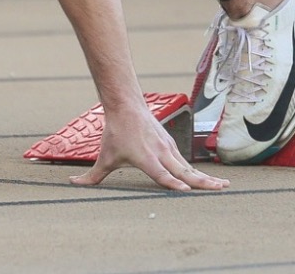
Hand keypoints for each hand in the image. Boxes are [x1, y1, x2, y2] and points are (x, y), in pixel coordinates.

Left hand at [69, 104, 228, 191]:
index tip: (186, 190)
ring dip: (206, 177)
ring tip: (222, 186)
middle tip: (222, 189)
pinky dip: (196, 171)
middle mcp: (161, 153)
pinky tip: (206, 179)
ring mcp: (168, 148)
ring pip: (189, 167)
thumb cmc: (115, 133)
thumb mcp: (103, 157)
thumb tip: (72, 184)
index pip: (162, 174)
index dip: (173, 183)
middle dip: (203, 182)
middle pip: (185, 171)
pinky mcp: (170, 144)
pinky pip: (185, 161)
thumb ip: (91, 177)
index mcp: (147, 159)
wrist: (126, 105)